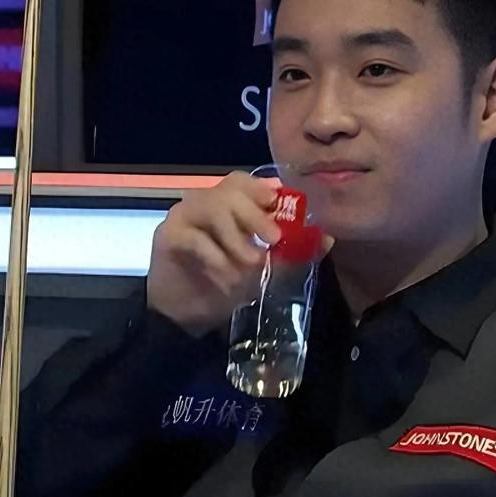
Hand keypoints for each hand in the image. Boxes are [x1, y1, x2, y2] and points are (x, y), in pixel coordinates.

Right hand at [147, 171, 333, 338]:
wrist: (183, 315)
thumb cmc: (224, 285)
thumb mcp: (264, 269)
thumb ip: (292, 252)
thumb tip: (327, 238)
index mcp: (225, 204)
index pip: (241, 182)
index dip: (260, 188)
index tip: (276, 202)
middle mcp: (202, 203)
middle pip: (228, 190)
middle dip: (254, 213)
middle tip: (273, 239)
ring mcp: (182, 217)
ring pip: (211, 208)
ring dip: (237, 238)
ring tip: (251, 264)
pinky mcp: (168, 237)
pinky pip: (194, 238)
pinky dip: (216, 259)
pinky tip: (226, 279)